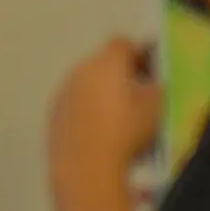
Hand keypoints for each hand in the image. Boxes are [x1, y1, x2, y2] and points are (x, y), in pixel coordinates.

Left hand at [48, 37, 162, 193]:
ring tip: (117, 123)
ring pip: (86, 86)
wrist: (86, 168)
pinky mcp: (52, 116)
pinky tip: (98, 138)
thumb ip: (157, 87)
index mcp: (108, 62)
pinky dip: (85, 115)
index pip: (123, 42)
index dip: (138, 53)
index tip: (150, 70)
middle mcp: (81, 69)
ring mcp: (63, 92)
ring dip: (100, 96)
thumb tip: (152, 82)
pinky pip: (74, 107)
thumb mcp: (157, 107)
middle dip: (119, 75)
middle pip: (102, 63)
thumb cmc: (128, 131)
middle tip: (137, 98)